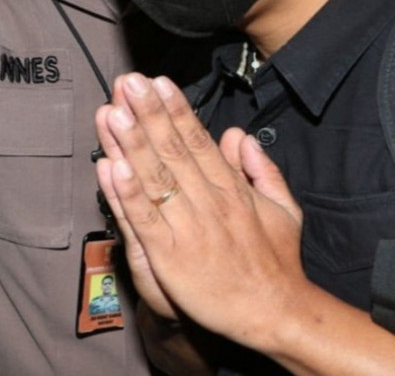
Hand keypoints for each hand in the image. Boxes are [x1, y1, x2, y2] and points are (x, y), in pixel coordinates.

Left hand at [94, 73, 306, 347]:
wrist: (275, 311)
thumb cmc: (278, 262)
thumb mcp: (283, 208)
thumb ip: (260, 170)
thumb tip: (238, 135)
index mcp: (232, 189)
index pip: (198, 140)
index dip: (176, 110)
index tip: (158, 82)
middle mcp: (209, 201)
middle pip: (172, 150)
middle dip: (148, 114)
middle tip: (128, 82)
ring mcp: (187, 228)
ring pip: (154, 178)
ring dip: (130, 143)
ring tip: (112, 112)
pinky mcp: (169, 257)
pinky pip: (144, 219)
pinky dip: (127, 193)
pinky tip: (111, 167)